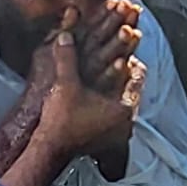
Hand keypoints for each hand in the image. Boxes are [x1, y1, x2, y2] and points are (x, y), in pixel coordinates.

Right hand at [34, 11, 146, 162]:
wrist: (50, 150)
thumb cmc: (62, 122)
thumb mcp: (66, 85)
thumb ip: (68, 58)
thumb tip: (66, 36)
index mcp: (123, 107)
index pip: (136, 76)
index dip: (130, 57)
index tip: (126, 46)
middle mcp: (124, 120)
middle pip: (130, 87)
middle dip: (123, 69)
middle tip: (119, 53)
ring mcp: (116, 130)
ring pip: (120, 99)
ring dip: (114, 82)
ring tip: (108, 69)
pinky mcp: (104, 134)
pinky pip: (111, 110)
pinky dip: (106, 97)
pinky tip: (95, 91)